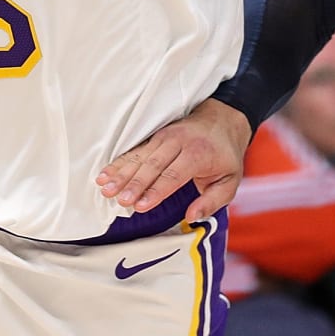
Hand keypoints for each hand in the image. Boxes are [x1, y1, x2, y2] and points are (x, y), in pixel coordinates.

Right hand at [96, 97, 251, 220]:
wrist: (223, 118)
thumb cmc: (225, 155)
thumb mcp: (230, 180)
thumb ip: (212, 201)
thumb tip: (192, 217)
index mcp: (198, 154)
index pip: (173, 175)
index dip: (156, 191)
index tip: (140, 206)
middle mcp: (178, 142)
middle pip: (152, 165)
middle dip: (134, 183)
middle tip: (118, 199)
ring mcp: (164, 136)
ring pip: (139, 156)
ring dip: (120, 173)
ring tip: (105, 188)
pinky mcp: (154, 136)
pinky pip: (134, 150)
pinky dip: (118, 162)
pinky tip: (104, 174)